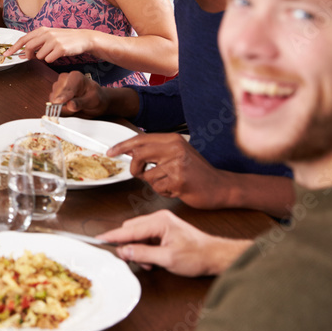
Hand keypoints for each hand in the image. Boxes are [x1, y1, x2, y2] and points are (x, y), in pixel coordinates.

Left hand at [7, 27, 93, 63]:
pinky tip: (58, 54)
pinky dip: (51, 59)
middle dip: (28, 55)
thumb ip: (36, 44)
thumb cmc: (64, 39)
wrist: (82, 38)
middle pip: (28, 48)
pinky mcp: (60, 48)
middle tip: (32, 57)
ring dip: (44, 57)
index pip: (23, 39)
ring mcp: (53, 41)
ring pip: (39, 56)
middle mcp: (46, 34)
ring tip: (53, 52)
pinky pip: (48, 59)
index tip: (6, 54)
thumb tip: (21, 54)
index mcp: (42, 30)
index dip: (13, 47)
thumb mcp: (49, 37)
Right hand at [49, 71, 109, 117]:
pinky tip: (69, 107)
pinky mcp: (54, 94)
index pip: (67, 88)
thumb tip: (69, 105)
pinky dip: (59, 109)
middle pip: (57, 94)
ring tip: (74, 106)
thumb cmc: (94, 97)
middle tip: (75, 108)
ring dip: (62, 107)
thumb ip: (80, 103)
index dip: (63, 96)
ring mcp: (57, 86)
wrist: (93, 100)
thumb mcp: (92, 101)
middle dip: (64, 104)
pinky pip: (52, 105)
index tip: (59, 102)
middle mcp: (64, 79)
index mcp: (75, 77)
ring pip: (53, 100)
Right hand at [97, 209, 249, 276]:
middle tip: (134, 261)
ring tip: (149, 262)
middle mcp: (158, 218)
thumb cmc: (197, 255)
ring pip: (137, 234)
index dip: (113, 236)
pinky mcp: (163, 229)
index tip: (99, 240)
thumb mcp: (167, 259)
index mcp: (159, 221)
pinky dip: (145, 248)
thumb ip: (142, 254)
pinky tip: (153, 258)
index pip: (129, 229)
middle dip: (129, 246)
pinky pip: (145, 236)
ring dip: (138, 249)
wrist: (215, 256)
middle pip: (131, 230)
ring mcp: (161, 223)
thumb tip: (123, 251)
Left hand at [107, 133, 235, 209]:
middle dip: (135, 168)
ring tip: (169, 182)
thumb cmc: (197, 171)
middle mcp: (174, 149)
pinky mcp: (179, 181)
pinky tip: (176, 188)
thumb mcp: (177, 153)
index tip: (111, 152)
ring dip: (154, 183)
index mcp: (172, 139)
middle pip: (138, 155)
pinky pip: (157, 188)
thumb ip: (155, 151)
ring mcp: (177, 165)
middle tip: (141, 173)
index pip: (140, 139)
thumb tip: (129, 151)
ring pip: (147, 176)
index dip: (122, 146)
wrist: (221, 186)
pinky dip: (163, 191)